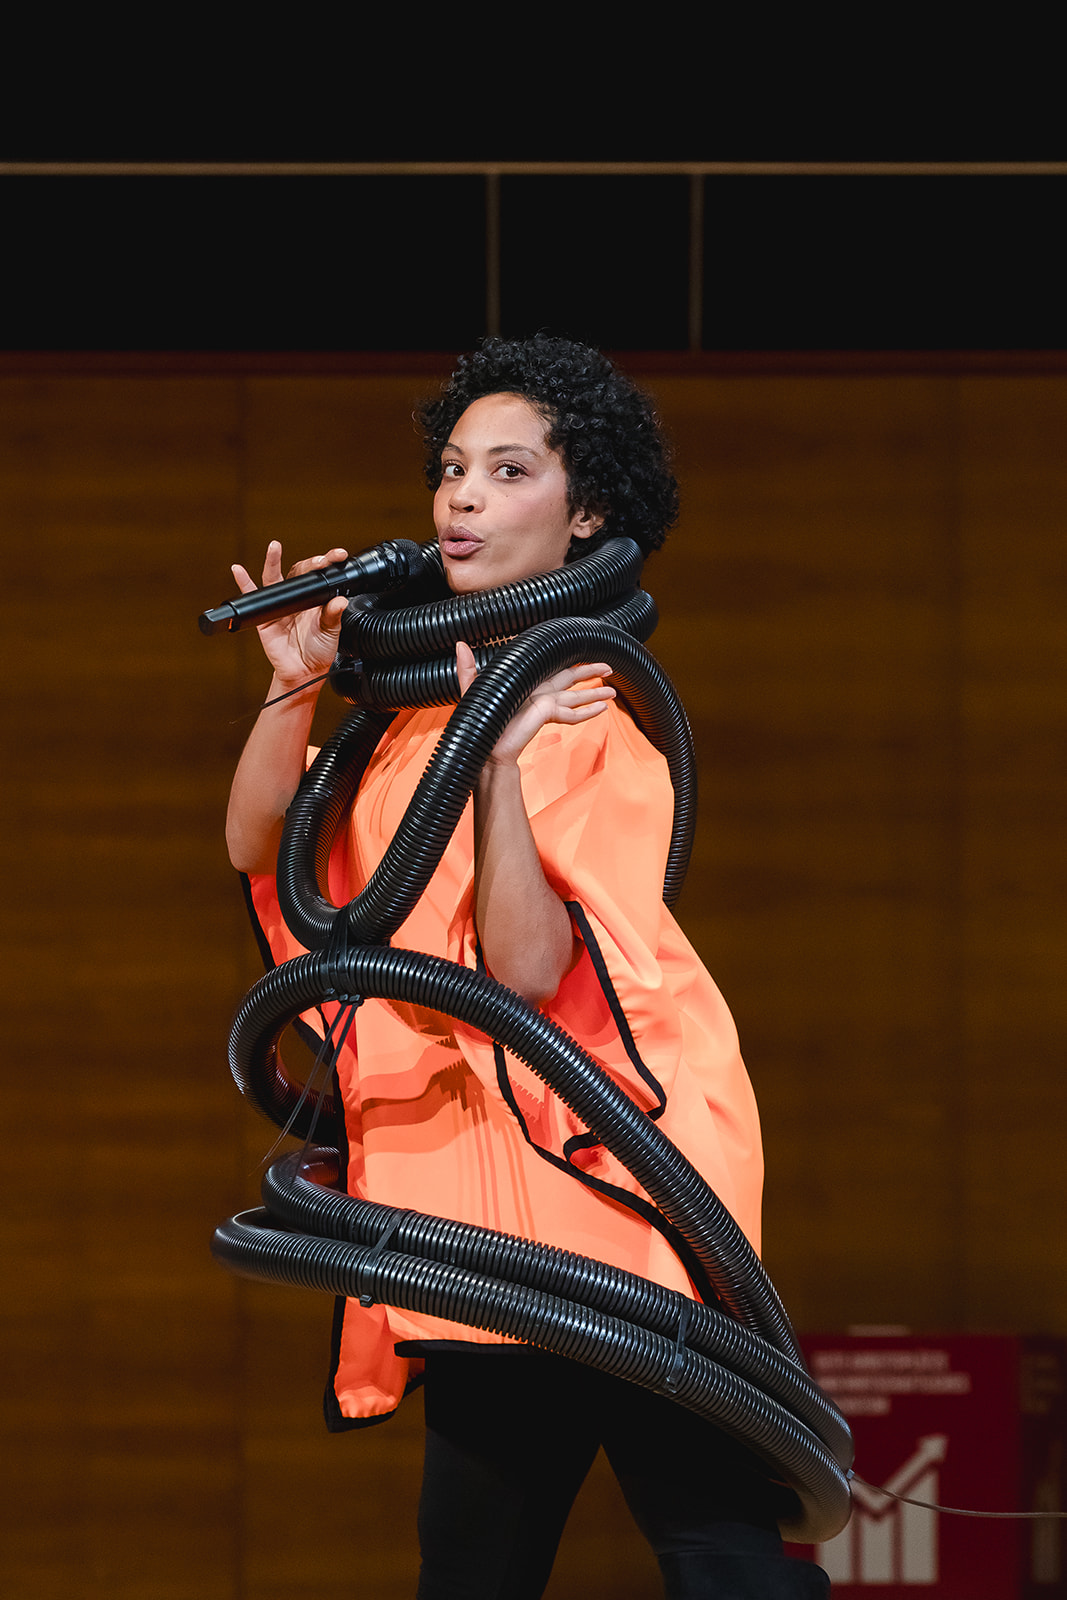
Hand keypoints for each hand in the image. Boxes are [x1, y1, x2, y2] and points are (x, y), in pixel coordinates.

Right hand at [232, 541, 349, 687]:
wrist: (303, 672)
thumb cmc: (318, 651)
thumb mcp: (330, 633)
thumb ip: (333, 616)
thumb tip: (339, 601)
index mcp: (316, 599)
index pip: (321, 576)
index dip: (328, 564)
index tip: (338, 556)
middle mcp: (298, 598)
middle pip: (300, 572)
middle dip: (309, 563)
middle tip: (319, 561)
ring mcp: (280, 604)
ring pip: (275, 578)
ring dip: (272, 561)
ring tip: (274, 547)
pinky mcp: (264, 615)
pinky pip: (253, 597)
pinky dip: (244, 583)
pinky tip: (238, 570)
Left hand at [456, 641, 614, 764]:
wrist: (484, 747)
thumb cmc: (478, 721)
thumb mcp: (472, 688)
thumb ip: (467, 667)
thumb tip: (459, 644)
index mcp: (526, 683)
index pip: (551, 667)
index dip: (567, 658)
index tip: (582, 650)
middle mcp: (539, 693)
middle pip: (572, 678)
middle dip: (590, 671)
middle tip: (609, 667)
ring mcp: (546, 705)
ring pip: (577, 696)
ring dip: (595, 693)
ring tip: (613, 693)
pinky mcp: (546, 716)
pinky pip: (572, 715)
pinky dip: (588, 712)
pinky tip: (602, 710)